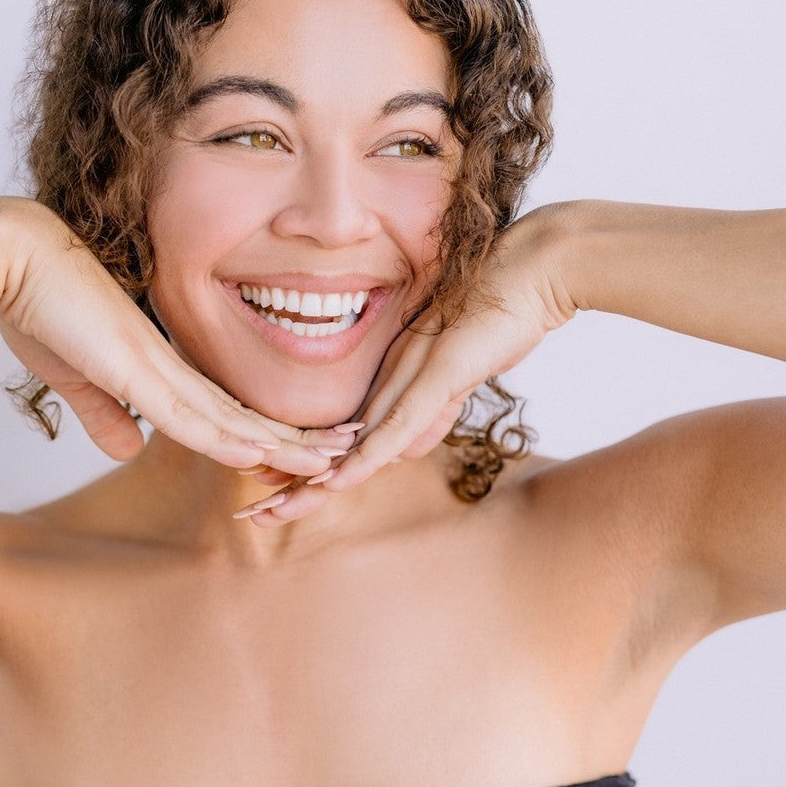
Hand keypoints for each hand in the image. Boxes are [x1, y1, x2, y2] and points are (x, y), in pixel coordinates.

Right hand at [0, 203, 352, 473]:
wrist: (10, 254)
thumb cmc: (37, 305)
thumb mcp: (73, 376)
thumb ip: (105, 412)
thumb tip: (128, 451)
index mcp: (159, 365)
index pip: (222, 411)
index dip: (260, 438)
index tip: (295, 456)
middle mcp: (169, 363)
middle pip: (243, 413)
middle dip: (293, 439)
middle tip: (344, 455)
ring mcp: (155, 362)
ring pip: (230, 416)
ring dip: (280, 444)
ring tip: (332, 463)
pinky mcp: (131, 363)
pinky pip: (185, 410)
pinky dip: (222, 436)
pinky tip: (256, 454)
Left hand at [234, 207, 575, 522]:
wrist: (532, 272)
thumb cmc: (497, 321)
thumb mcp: (455, 377)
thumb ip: (428, 409)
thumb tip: (403, 449)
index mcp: (390, 383)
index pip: (343, 440)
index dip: (309, 471)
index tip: (276, 497)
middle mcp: (389, 380)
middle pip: (333, 445)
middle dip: (293, 484)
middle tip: (253, 513)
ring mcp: (409, 376)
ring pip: (353, 443)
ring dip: (312, 481)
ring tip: (273, 509)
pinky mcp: (436, 376)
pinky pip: (392, 426)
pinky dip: (362, 458)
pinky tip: (333, 480)